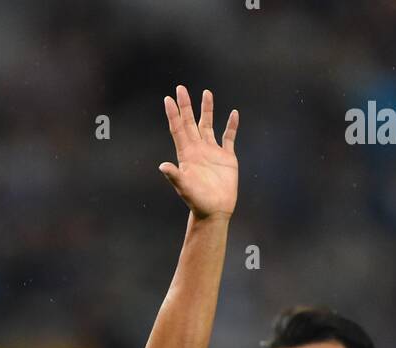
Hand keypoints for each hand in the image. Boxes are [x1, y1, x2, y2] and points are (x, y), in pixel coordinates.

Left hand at [159, 85, 237, 219]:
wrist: (214, 211)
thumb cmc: (197, 201)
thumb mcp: (185, 187)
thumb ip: (175, 175)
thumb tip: (162, 166)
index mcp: (187, 154)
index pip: (178, 129)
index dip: (174, 114)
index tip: (169, 98)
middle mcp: (198, 149)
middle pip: (191, 122)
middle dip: (186, 106)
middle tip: (181, 88)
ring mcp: (212, 152)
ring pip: (208, 125)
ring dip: (207, 110)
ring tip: (206, 93)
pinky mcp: (226, 157)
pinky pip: (229, 137)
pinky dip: (231, 125)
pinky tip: (233, 114)